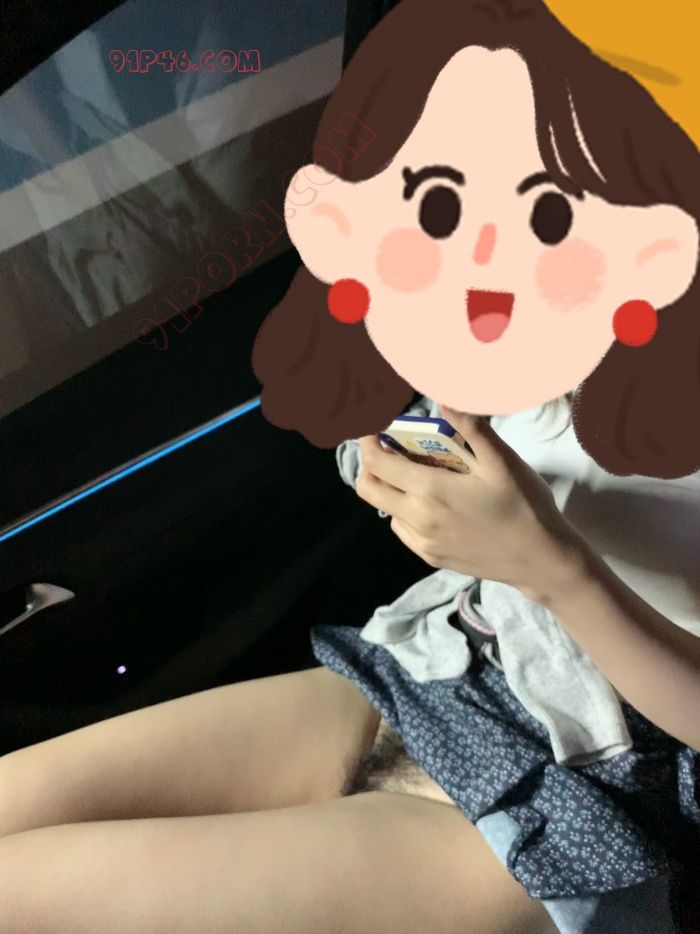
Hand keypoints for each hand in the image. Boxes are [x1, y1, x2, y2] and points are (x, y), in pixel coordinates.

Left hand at [356, 405, 584, 597]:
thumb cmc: (524, 506)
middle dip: (370, 464)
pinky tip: (431, 503)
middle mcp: (418, 518)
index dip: (367, 441)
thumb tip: (445, 399)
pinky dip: (405, 511)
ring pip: (385, 510)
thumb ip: (471, 428)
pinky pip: (403, 530)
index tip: (373, 428)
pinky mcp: (431, 557)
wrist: (540, 560)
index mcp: (430, 490)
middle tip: (391, 449)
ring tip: (418, 474)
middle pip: (368, 488)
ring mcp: (422, 541)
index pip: (376, 463)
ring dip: (391, 488)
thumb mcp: (502, 462)